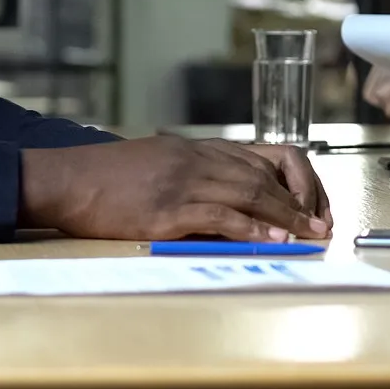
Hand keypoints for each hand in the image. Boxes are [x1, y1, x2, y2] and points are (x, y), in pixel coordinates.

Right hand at [20, 136, 333, 241]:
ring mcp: (183, 183)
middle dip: (301, 203)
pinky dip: (251, 229)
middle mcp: (198, 160)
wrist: (67, 180)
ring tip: (309, 236)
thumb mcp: (160, 163)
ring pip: (250, 193)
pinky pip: (219, 216)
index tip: (315, 204)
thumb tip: (234, 203)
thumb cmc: (108, 178)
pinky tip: (270, 240)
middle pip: (266, 176)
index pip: (268, 155)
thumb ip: (197, 174)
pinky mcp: (166, 211)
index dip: (299, 179)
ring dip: (285, 217)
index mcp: (200, 148)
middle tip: (322, 226)